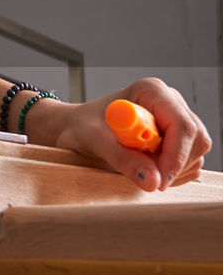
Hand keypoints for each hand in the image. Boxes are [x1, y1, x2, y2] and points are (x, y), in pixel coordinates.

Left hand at [50, 78, 211, 191]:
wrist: (77, 128)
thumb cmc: (82, 127)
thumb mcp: (95, 141)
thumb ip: (123, 160)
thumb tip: (153, 181)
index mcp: (151, 92)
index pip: (182, 126)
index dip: (176, 156)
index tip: (160, 180)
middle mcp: (170, 102)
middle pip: (196, 139)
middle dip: (175, 164)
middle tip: (146, 176)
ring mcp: (176, 119)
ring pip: (196, 153)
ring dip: (172, 170)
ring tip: (138, 165)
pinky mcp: (178, 137)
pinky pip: (190, 161)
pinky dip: (172, 172)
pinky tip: (146, 167)